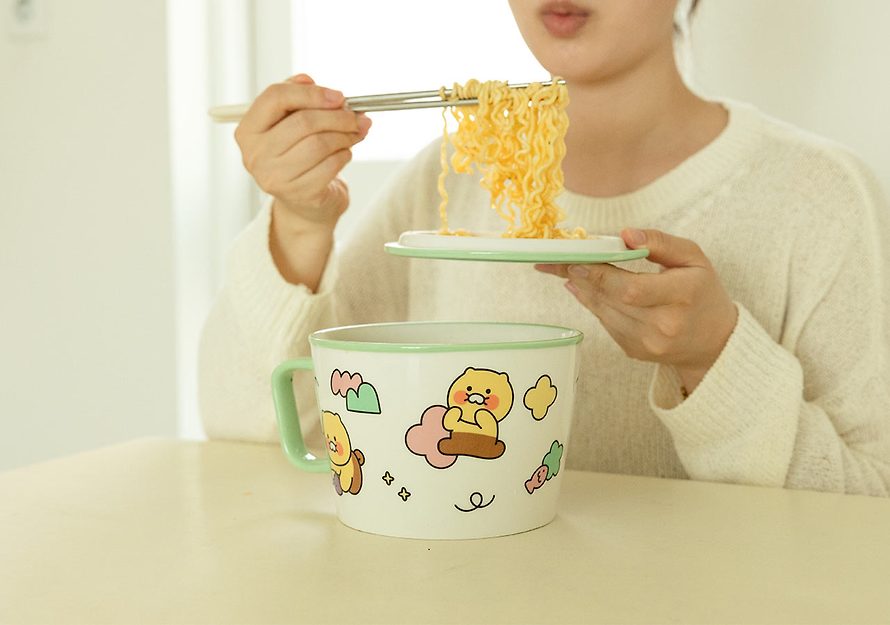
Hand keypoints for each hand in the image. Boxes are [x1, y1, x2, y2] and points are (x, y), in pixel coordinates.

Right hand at [234, 73, 371, 231]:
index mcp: (248, 130)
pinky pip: (330, 165)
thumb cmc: (298, 154)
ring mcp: (274, 177)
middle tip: (356, 115)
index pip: (275, 98)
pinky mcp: (298, 194)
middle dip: (337, 116)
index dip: (311, 93)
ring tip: (355, 133)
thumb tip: (309, 80)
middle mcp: (255, 155)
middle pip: (303, 122)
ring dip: (345, 135)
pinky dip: (344, 155)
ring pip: (320, 144)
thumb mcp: (292, 122)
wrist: (305, 202)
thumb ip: (297, 98)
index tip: (338, 96)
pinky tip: (344, 154)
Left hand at [535, 229, 737, 393]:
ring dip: (582, 289)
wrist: (714, 342)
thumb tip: (624, 234)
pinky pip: (606, 323)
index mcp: (681, 295)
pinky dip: (593, 304)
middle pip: (611, 299)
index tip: (577, 258)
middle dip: (582, 276)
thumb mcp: (693, 258)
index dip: (600, 273)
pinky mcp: (635, 351)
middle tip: (560, 260)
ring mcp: (648, 343)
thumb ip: (660, 242)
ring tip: (566, 270)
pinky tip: (583, 288)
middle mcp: (663, 325)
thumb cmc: (702, 292)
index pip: (631, 287)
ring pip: (603, 312)